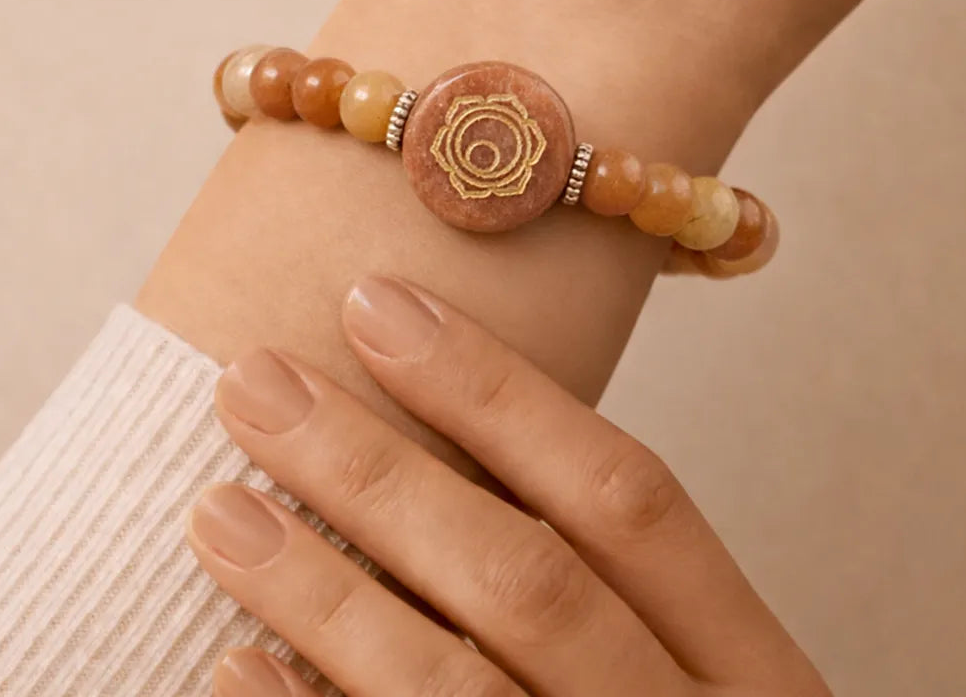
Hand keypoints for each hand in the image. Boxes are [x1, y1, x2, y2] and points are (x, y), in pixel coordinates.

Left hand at [187, 276, 829, 695]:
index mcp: (746, 666)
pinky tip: (236, 666)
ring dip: (322, 591)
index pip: (625, 492)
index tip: (379, 306)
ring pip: (452, 687)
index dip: (498, 391)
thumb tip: (452, 447)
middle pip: (526, 577)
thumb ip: (606, 581)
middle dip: (379, 470)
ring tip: (218, 507)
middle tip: (255, 382)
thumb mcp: (692, 670)